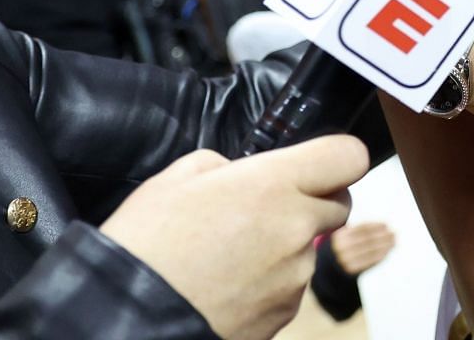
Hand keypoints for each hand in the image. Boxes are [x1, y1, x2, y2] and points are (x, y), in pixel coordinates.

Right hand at [100, 135, 366, 339]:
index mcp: (275, 184)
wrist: (124, 318)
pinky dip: (269, 284)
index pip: (349, 157)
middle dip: (313, 203)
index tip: (319, 166)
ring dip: (285, 247)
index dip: (338, 158)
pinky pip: (290, 287)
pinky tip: (228, 286)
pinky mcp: (285, 313)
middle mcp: (296, 227)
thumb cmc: (145, 242)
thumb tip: (242, 175)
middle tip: (267, 211)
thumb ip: (226, 167)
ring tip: (230, 257)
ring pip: (310, 249)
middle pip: (338, 205)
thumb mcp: (177, 179)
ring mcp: (294, 275)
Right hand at [328, 221, 394, 275]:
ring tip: (394, 241)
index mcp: (339, 236)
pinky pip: (369, 261)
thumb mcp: (342, 238)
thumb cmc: (340, 251)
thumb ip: (357, 231)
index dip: (376, 226)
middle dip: (383, 235)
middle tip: (394, 233)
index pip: (361, 228)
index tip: (386, 225)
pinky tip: (387, 251)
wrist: (327, 274)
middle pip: (367, 239)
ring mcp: (345, 259)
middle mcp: (341, 247)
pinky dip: (380, 255)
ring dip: (385, 245)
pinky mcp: (351, 270)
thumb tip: (383, 226)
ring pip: (370, 249)